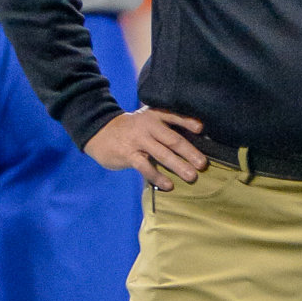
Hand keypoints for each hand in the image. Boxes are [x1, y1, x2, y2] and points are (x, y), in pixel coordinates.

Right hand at [85, 108, 205, 189]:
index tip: (201, 129)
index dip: (187, 122)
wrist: (99, 131)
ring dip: (178, 165)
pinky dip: (158, 176)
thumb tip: (191, 140)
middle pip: (172, 139)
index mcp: (154, 116)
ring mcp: (138, 140)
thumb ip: (164, 126)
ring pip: (161, 153)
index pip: (173, 117)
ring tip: (191, 176)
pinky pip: (146, 167)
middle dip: (189, 152)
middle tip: (202, 164)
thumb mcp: (146, 120)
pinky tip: (168, 185)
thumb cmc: (130, 129)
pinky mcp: (128, 154)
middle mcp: (148, 126)